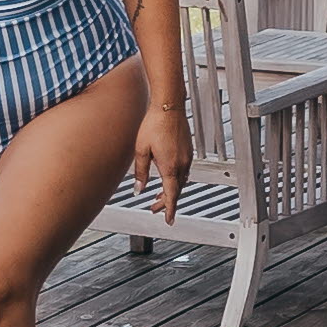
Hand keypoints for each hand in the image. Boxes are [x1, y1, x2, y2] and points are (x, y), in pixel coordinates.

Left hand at [131, 104, 193, 220]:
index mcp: (170, 167)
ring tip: (157, 195)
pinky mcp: (187, 150)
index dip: (169, 209)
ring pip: (180, 181)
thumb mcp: (141, 151)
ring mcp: (186, 157)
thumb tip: (139, 188)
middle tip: (154, 208)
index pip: (171, 195)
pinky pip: (183, 171)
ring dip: (170, 190)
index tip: (168, 220)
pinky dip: (175, 179)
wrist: (168, 106)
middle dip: (165, 202)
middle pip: (176, 190)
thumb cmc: (154, 124)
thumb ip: (140, 172)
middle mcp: (182, 164)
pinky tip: (167, 176)